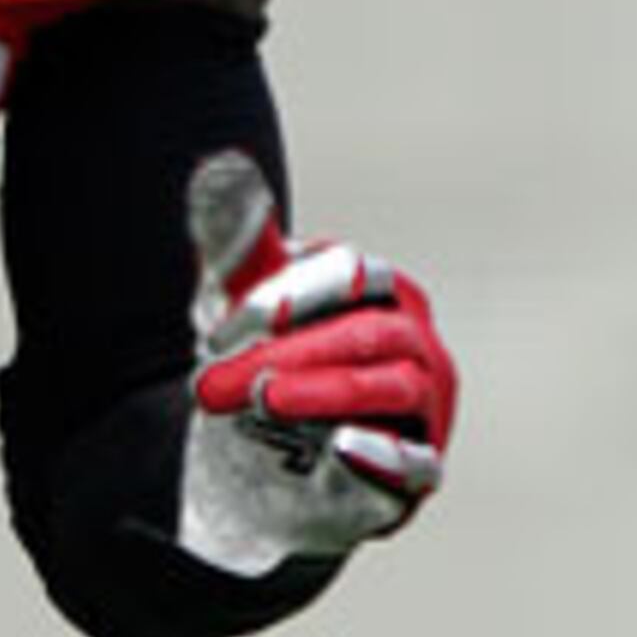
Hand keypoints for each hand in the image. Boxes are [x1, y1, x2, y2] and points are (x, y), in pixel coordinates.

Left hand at [174, 150, 455, 576]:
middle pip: (366, 332)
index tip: (230, 322)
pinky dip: (384, 454)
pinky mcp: (417, 471)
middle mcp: (415, 343)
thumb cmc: (265, 363)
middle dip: (288, 351)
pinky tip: (345, 445)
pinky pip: (416, 461)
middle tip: (212, 381)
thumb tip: (221, 165)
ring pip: (392, 386)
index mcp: (384, 291)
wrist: (256, 459)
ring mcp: (424, 407)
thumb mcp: (242, 303)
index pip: (354, 274)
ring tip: (265, 398)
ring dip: (325, 391)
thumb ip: (238, 240)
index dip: (290, 294)